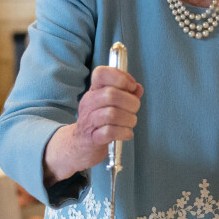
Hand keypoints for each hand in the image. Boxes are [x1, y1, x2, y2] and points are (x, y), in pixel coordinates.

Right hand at [44, 66, 142, 182]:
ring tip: (131, 122)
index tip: (131, 87)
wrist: (80, 145)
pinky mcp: (92, 138)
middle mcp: (88, 103)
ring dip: (129, 119)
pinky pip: (110, 132)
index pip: (101, 73)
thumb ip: (126, 93)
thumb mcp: (111, 104)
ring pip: (112, 114)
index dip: (120, 77)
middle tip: (134, 109)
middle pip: (111, 94)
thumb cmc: (99, 121)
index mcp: (94, 91)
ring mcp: (88, 121)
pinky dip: (124, 133)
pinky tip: (126, 133)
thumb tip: (138, 88)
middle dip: (131, 102)